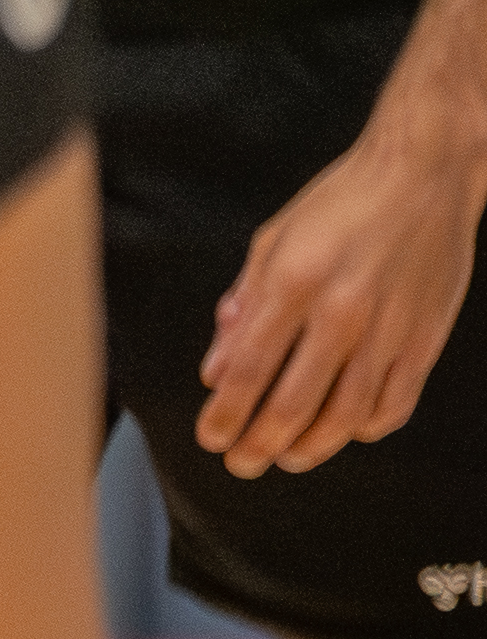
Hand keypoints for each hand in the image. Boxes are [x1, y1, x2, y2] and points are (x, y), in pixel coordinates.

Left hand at [209, 118, 486, 475]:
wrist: (425, 174)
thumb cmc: (342, 201)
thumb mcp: (274, 239)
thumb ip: (244, 304)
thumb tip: (215, 369)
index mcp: (293, 283)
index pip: (247, 369)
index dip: (225, 414)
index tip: (210, 438)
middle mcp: (342, 312)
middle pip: (293, 404)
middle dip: (259, 443)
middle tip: (241, 464)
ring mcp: (390, 329)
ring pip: (346, 414)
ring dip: (312, 447)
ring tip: (287, 458)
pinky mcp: (426, 337)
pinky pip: (395, 401)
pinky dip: (367, 426)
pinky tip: (346, 431)